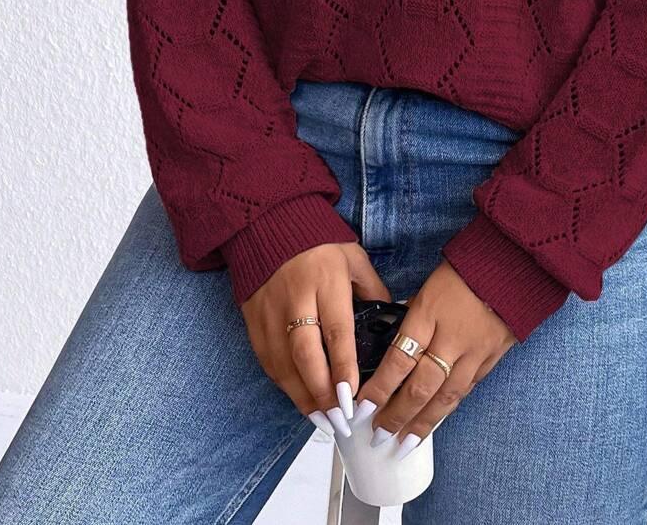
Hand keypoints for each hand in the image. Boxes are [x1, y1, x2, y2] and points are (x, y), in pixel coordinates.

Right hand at [240, 241, 390, 437]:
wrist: (266, 225)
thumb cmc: (316, 242)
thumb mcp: (353, 257)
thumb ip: (372, 289)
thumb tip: (392, 319)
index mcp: (325, 279)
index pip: (335, 330)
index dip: (343, 366)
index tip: (351, 395)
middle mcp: (295, 298)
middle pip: (306, 353)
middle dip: (322, 391)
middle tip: (339, 418)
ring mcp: (270, 312)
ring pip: (284, 364)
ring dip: (303, 396)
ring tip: (324, 420)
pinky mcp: (253, 321)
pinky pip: (268, 361)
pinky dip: (285, 386)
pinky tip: (301, 402)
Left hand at [353, 259, 516, 457]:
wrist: (511, 265)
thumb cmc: (464, 270)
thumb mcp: (427, 285)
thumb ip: (411, 315)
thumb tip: (392, 339)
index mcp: (429, 314)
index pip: (398, 360)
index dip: (379, 389)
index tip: (362, 407)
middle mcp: (451, 338)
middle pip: (420, 387)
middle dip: (397, 416)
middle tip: (379, 436)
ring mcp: (474, 352)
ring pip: (445, 397)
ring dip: (423, 424)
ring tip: (405, 444)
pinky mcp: (491, 358)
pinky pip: (466, 389)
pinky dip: (448, 408)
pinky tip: (435, 421)